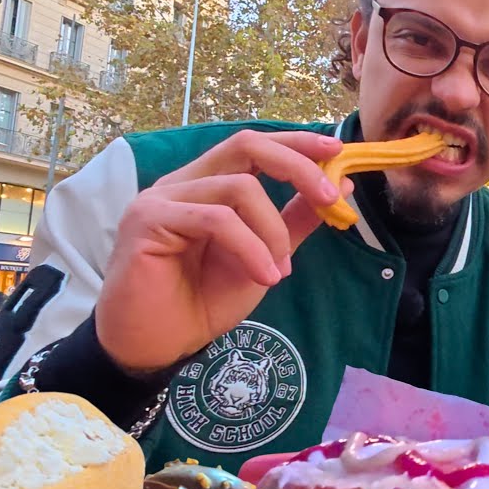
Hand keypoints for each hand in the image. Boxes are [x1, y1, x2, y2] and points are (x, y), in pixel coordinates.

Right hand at [96, 130, 348, 373]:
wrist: (156, 345)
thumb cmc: (202, 302)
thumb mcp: (265, 257)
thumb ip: (295, 222)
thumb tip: (340, 186)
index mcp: (207, 184)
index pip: (254, 146)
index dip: (296, 143)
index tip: (336, 151)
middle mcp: (183, 182)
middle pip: (246, 145)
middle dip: (296, 166)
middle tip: (328, 197)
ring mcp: (162, 197)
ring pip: (239, 188)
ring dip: (273, 231)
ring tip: (278, 272)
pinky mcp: (147, 219)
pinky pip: (217, 219)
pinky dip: (251, 248)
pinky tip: (264, 277)